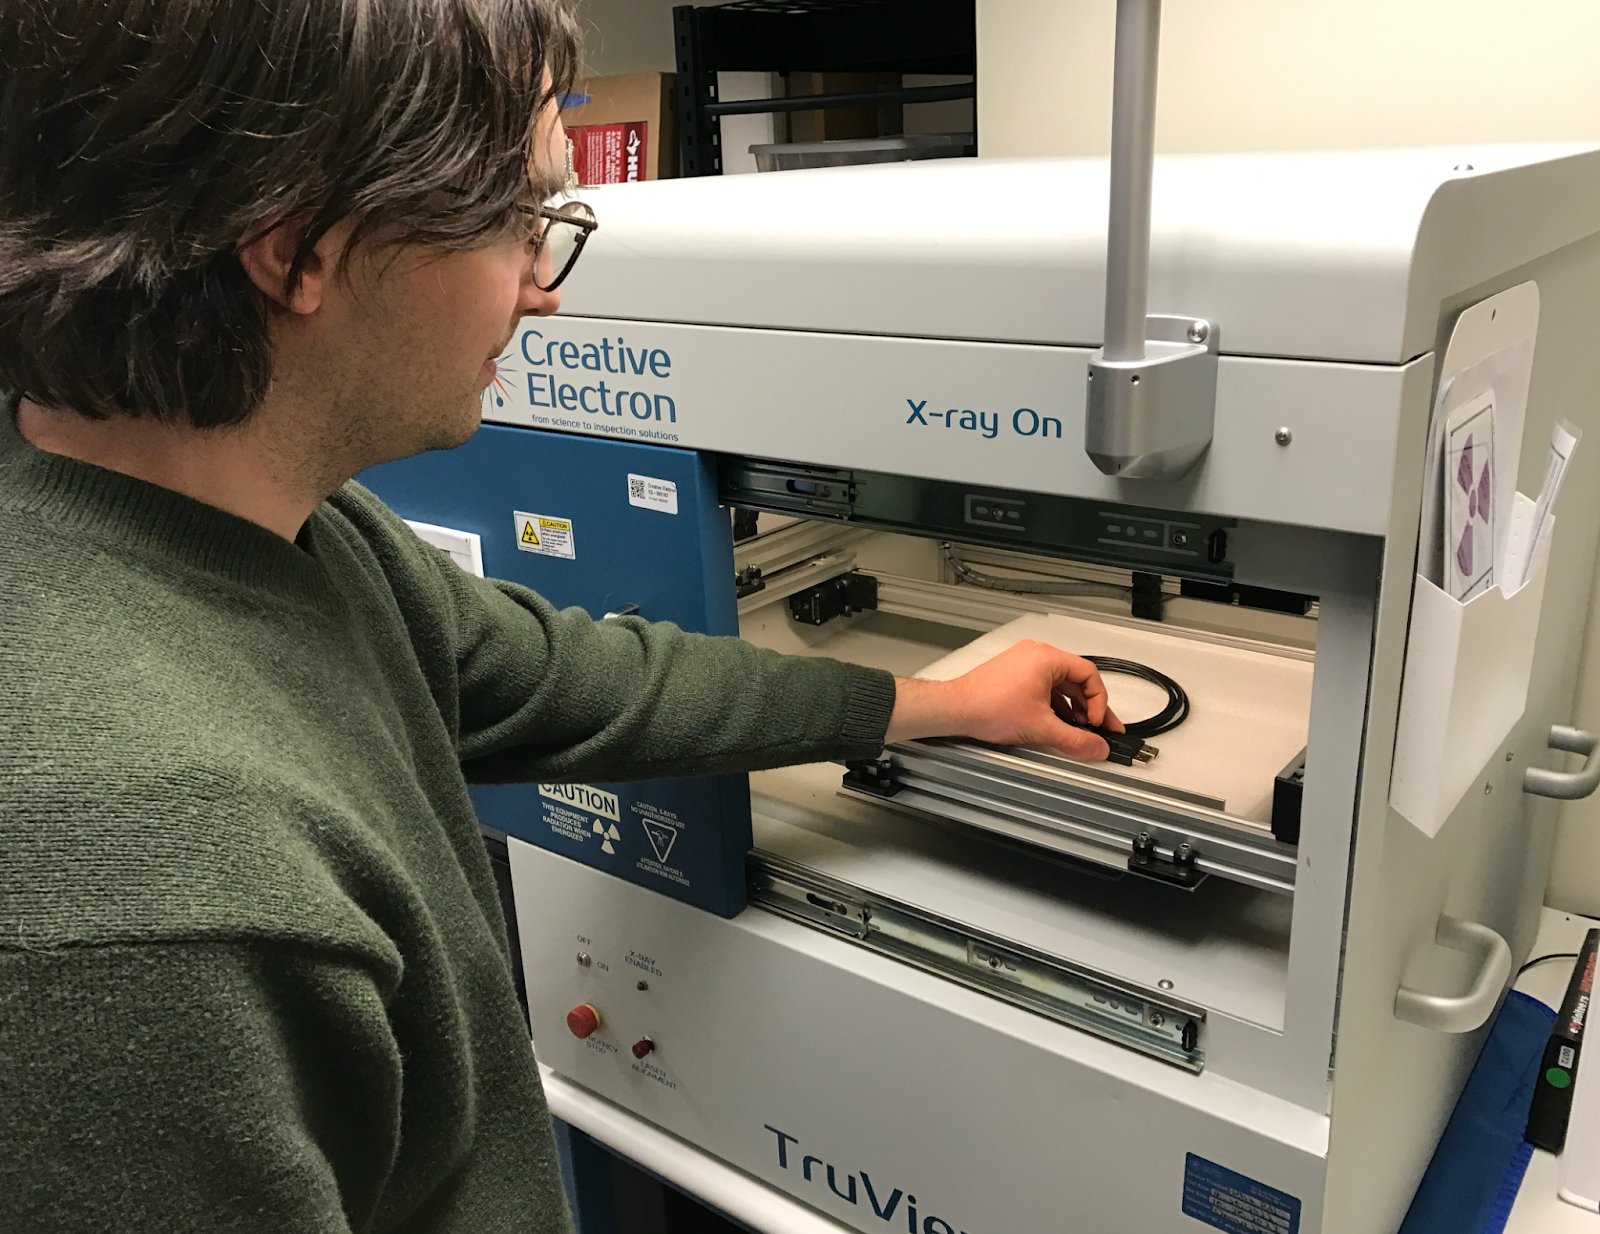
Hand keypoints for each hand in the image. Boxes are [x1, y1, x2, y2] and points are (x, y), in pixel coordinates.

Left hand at [884, 640, 1123, 760]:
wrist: (955, 709)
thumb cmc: (990, 709)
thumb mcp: (1040, 728)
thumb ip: (1075, 740)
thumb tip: (1099, 749)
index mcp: (1047, 658)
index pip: (1089, 674)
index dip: (1099, 701)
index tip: (1097, 724)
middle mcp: (1036, 654)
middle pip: (1075, 679)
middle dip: (1088, 707)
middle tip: (1100, 730)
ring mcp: (1023, 662)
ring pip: (1059, 684)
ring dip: (1071, 707)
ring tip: (1078, 731)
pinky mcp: (1013, 673)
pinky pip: (1043, 686)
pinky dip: (1053, 704)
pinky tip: (1057, 723)